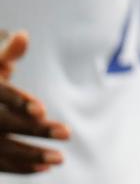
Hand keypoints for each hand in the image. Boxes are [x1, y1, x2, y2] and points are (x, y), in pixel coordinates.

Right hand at [0, 31, 70, 174]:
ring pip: (1, 149)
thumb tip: (23, 36)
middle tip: (68, 133)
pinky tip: (45, 168)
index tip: (42, 109)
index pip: (0, 95)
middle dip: (34, 130)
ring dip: (31, 155)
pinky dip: (20, 167)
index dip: (19, 101)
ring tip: (61, 158)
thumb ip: (7, 53)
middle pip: (4, 125)